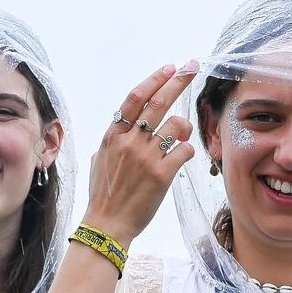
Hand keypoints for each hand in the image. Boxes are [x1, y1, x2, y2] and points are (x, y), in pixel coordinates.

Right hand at [82, 63, 200, 246]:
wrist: (107, 225)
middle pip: (158, 101)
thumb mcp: (99, 161)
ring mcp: (146, 157)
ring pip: (176, 125)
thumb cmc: (103, 196)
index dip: (155, 79)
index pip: (136, 98)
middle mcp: (129, 142)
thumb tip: (121, 130)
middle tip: (192, 67)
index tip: (169, 68)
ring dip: (184, 127)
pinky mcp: (161, 175)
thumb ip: (111, 142)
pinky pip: (184, 151)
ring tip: (182, 136)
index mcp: (112, 136)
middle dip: (179, 81)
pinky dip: (187, 151)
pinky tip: (181, 157)